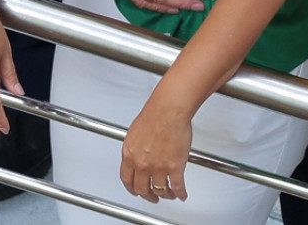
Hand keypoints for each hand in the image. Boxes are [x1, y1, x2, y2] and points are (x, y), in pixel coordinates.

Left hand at [119, 84, 191, 202]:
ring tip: (168, 194)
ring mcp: (158, 167)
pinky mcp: (174, 168)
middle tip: (151, 197)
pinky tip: (181, 194)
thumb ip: (135, 148)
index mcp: (129, 154)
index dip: (131, 187)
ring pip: (159, 190)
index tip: (135, 189)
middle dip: (147, 195)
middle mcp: (141, 163)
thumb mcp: (134, 132)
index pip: (126, 179)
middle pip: (141, 188)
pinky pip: (177, 187)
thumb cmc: (154, 114)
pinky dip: (180, 193)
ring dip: (164, 195)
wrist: (168, 111)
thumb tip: (138, 154)